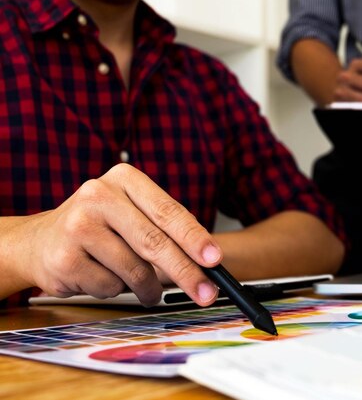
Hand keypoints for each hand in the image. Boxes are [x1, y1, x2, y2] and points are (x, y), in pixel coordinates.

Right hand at [20, 164, 219, 305]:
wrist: (38, 241)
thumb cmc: (98, 226)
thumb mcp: (130, 212)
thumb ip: (164, 228)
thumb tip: (207, 260)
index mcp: (123, 178)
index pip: (168, 211)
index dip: (194, 237)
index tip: (214, 259)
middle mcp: (98, 196)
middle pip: (154, 242)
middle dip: (186, 272)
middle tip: (205, 292)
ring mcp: (78, 226)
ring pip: (135, 271)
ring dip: (148, 288)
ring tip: (144, 287)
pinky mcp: (64, 258)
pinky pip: (110, 287)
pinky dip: (116, 290)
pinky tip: (101, 275)